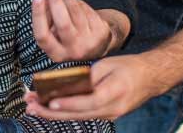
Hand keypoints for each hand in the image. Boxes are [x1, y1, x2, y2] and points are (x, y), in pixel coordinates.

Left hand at [24, 54, 161, 120]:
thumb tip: (67, 83)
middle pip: (79, 114)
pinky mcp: (107, 115)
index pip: (89, 101)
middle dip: (52, 112)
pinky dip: (66, 112)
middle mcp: (112, 109)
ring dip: (55, 113)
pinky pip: (83, 115)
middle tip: (31, 106)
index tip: (50, 101)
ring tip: (33, 107)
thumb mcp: (108, 64)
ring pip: (78, 117)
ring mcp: (110, 115)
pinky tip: (49, 108)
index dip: (69, 103)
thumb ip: (89, 75)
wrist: (151, 78)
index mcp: (115, 92)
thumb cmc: (129, 67)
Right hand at [31, 0, 115, 61]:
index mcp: (56, 54)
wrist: (97, 45)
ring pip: (76, 12)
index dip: (39, 14)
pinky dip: (77, 2)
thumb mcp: (53, 31)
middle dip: (55, 0)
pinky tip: (72, 0)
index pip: (43, 35)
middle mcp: (74, 51)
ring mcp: (89, 43)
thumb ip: (44, 14)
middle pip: (63, 23)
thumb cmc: (68, 36)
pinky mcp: (101, 33)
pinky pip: (86, 10)